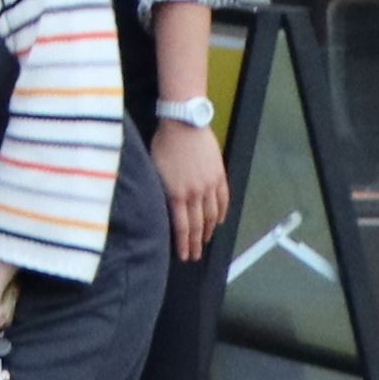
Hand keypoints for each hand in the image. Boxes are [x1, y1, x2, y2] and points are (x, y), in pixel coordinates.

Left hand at [155, 116, 235, 259]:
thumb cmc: (164, 143)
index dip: (184, 243)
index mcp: (176, 193)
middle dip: (196, 243)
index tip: (184, 256)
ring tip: (206, 241)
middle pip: (198, 225)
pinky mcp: (219, 175)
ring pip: (212, 215)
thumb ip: (161, 191)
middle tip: (195, 256)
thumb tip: (162, 208)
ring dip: (209, 230)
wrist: (184, 123)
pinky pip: (224, 199)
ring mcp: (210, 185)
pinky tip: (220, 221)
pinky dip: (222, 212)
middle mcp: (195, 193)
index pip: (182, 227)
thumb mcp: (154, 169)